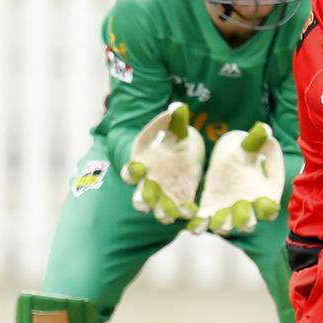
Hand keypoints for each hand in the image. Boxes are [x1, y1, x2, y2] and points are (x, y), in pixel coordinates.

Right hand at [120, 102, 205, 223]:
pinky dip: (185, 213)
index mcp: (142, 165)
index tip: (135, 169)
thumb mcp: (173, 130)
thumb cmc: (169, 141)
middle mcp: (148, 184)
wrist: (179, 155)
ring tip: (170, 216)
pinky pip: (180, 211)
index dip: (130, 172)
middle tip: (147, 204)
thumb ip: (175, 121)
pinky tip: (192, 213)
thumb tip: (178, 107)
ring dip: (162, 213)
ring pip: (157, 209)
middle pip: (140, 197)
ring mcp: (163, 196)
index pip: (130, 171)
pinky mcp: (180, 201)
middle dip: (143, 200)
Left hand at [188, 121, 284, 235]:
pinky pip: (204, 223)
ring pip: (225, 225)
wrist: (228, 162)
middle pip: (248, 222)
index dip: (268, 209)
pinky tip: (193, 225)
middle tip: (240, 217)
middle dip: (244, 221)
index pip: (269, 208)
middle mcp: (246, 209)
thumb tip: (264, 128)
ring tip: (217, 223)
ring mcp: (227, 213)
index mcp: (262, 195)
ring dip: (222, 225)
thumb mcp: (249, 146)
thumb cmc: (245, 155)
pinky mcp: (209, 212)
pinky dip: (198, 226)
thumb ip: (256, 140)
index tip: (264, 204)